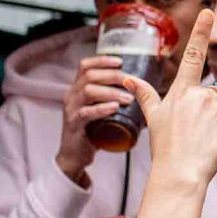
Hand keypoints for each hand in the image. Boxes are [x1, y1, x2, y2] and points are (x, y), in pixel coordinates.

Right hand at [56, 55, 130, 184]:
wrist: (75, 156)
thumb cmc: (92, 132)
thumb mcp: (102, 111)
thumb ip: (115, 100)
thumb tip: (146, 94)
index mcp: (77, 89)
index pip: (85, 66)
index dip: (102, 60)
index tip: (120, 62)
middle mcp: (71, 96)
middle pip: (89, 76)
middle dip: (112, 76)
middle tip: (131, 81)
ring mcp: (71, 110)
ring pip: (88, 91)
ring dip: (111, 92)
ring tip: (128, 98)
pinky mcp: (73, 125)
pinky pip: (86, 113)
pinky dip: (101, 109)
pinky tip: (114, 108)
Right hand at [123, 9, 216, 191]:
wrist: (180, 174)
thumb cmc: (166, 148)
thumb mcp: (153, 118)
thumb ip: (145, 95)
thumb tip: (128, 79)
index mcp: (182, 91)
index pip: (193, 54)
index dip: (201, 31)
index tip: (209, 10)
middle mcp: (202, 95)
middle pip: (213, 95)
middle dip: (208, 110)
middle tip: (194, 132)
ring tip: (203, 140)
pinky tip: (215, 146)